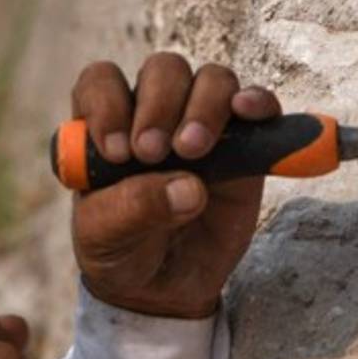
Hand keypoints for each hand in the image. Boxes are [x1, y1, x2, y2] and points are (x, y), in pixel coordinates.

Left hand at [70, 52, 280, 317]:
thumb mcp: (106, 237)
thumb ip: (133, 209)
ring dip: (204, 105)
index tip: (116, 151)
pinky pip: (256, 105)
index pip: (100, 82)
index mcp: (104, 127)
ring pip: (209, 79)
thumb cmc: (120, 251)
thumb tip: (189, 188)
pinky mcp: (244, 145)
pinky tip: (248, 112)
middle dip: (158, 104)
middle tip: (152, 152)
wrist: (162, 288)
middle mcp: (151, 114)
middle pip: (162, 71)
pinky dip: (256, 101)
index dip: (106, 104)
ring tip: (193, 151)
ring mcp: (199, 124)